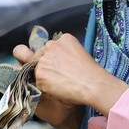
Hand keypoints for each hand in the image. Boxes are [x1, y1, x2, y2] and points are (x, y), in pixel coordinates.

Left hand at [11, 35, 127, 116]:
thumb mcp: (79, 54)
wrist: (93, 85)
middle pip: (38, 55)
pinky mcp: (40, 74)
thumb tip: (58, 62)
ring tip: (59, 84)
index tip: (55, 65)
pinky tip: (57, 89)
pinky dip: (44, 87)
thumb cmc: (92, 74)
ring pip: (36, 69)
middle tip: (55, 75)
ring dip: (43, 76)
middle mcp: (50, 45)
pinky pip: (37, 81)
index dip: (50, 57)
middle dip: (42, 64)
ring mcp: (43, 59)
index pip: (49, 47)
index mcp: (63, 39)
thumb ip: (65, 54)